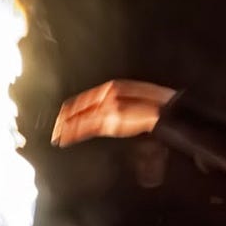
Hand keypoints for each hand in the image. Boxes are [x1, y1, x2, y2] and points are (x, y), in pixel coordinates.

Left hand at [51, 80, 175, 146]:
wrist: (169, 112)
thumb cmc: (159, 110)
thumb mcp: (137, 104)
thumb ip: (123, 107)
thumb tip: (114, 116)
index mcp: (114, 87)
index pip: (86, 98)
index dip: (73, 108)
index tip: (64, 117)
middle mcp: (107, 93)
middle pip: (78, 105)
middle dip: (64, 117)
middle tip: (56, 128)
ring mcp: (107, 105)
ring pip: (78, 116)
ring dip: (65, 126)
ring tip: (58, 135)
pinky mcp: (109, 119)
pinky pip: (84, 127)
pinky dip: (71, 133)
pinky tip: (65, 139)